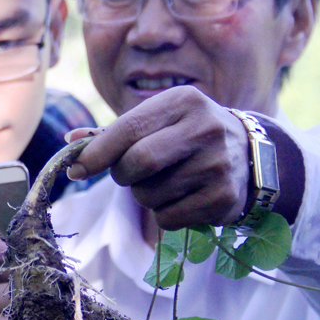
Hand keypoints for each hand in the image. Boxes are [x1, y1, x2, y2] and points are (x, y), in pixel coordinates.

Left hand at [67, 86, 248, 230]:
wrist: (249, 155)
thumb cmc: (187, 135)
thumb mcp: (158, 121)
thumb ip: (115, 132)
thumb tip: (71, 142)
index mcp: (183, 102)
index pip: (128, 128)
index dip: (97, 153)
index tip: (77, 169)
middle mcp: (205, 129)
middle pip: (137, 163)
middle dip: (122, 175)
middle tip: (127, 175)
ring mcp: (218, 165)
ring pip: (149, 195)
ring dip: (144, 196)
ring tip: (165, 183)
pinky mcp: (223, 198)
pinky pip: (168, 217)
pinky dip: (164, 213)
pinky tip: (183, 198)